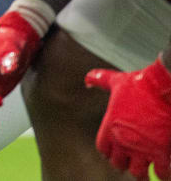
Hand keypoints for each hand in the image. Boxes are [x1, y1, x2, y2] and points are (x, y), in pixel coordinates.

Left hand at [85, 57, 170, 178]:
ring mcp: (142, 149)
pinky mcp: (161, 152)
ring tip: (148, 169)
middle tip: (133, 162)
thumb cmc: (141, 84)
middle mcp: (123, 141)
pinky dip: (163, 173)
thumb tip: (87, 80)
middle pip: (119, 164)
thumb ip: (100, 80)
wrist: (163, 89)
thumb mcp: (116, 80)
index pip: (103, 149)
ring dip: (143, 172)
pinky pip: (161, 173)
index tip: (116, 151)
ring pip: (138, 173)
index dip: (110, 152)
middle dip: (126, 164)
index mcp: (110, 127)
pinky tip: (164, 168)